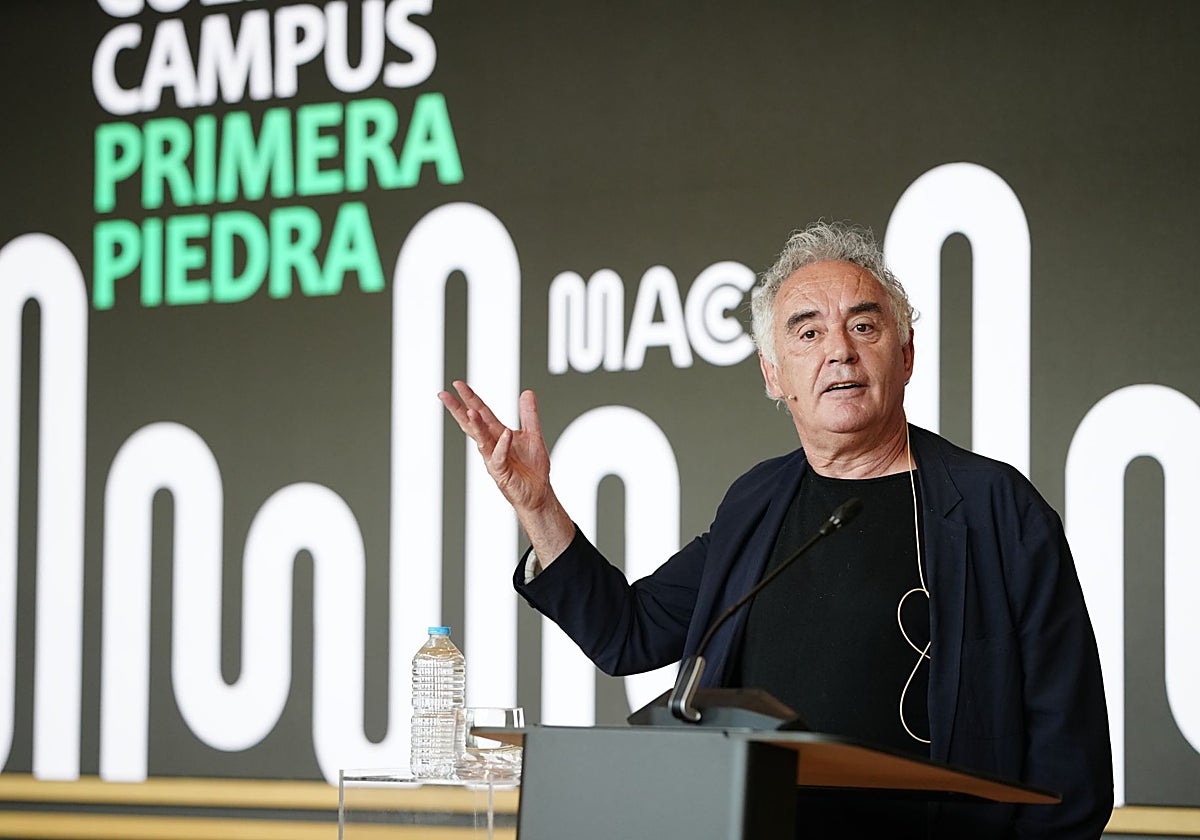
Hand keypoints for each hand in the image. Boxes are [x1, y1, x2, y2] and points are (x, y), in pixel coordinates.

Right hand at [438, 381, 552, 512]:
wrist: (539, 492)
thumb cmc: (532, 467)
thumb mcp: (533, 434)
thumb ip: (529, 415)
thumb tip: (527, 392)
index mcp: (496, 434)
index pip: (481, 413)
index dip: (470, 398)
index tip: (458, 384)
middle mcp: (491, 445)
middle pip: (471, 424)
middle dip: (458, 409)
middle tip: (443, 395)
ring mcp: (493, 459)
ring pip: (481, 440)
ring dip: (476, 426)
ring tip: (470, 411)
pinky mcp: (501, 473)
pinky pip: (500, 457)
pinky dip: (503, 445)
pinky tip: (506, 433)